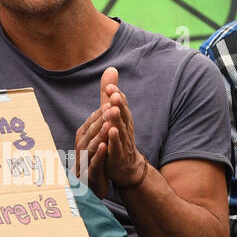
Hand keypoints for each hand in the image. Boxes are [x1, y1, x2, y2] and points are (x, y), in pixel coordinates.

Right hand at [72, 105, 109, 197]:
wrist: (91, 184)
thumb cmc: (95, 156)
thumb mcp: (97, 135)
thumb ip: (103, 114)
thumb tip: (109, 93)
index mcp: (83, 136)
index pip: (92, 121)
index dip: (101, 111)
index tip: (112, 100)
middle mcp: (81, 146)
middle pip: (91, 130)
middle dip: (102, 119)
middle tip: (112, 107)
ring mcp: (84, 160)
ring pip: (91, 145)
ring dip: (100, 134)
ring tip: (109, 124)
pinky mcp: (89, 173)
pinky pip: (94, 162)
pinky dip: (98, 154)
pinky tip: (105, 146)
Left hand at [99, 67, 147, 189]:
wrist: (127, 167)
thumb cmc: (119, 139)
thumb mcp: (116, 115)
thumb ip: (111, 95)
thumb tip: (111, 69)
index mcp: (124, 120)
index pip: (121, 105)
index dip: (116, 95)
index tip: (109, 86)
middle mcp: (125, 129)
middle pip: (123, 115)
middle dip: (118, 104)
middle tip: (113, 93)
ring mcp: (123, 143)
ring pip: (120, 129)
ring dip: (117, 119)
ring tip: (113, 109)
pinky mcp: (119, 155)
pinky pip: (117, 147)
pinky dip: (114, 139)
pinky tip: (111, 132)